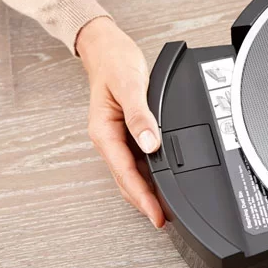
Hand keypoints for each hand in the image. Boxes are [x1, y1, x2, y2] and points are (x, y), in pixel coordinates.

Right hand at [77, 17, 164, 227]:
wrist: (107, 48)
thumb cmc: (113, 62)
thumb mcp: (129, 86)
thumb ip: (141, 116)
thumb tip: (151, 144)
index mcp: (104, 132)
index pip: (125, 173)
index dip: (142, 197)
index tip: (155, 215)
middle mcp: (108, 139)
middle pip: (126, 180)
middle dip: (143, 202)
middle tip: (162, 219)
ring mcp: (117, 137)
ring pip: (131, 173)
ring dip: (145, 191)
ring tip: (163, 207)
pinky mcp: (126, 132)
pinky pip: (136, 160)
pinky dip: (148, 174)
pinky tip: (160, 180)